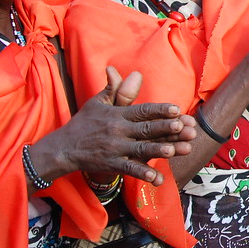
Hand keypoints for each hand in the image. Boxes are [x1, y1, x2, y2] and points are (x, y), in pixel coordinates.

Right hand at [35, 67, 196, 186]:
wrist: (63, 148)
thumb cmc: (84, 123)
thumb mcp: (97, 102)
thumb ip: (113, 89)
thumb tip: (116, 69)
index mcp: (117, 114)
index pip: (142, 111)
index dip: (160, 110)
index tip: (177, 109)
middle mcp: (118, 130)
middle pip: (145, 129)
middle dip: (166, 128)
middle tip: (185, 128)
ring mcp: (115, 148)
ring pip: (141, 149)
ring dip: (158, 150)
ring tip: (175, 150)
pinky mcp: (111, 164)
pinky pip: (129, 169)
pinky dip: (142, 174)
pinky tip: (156, 178)